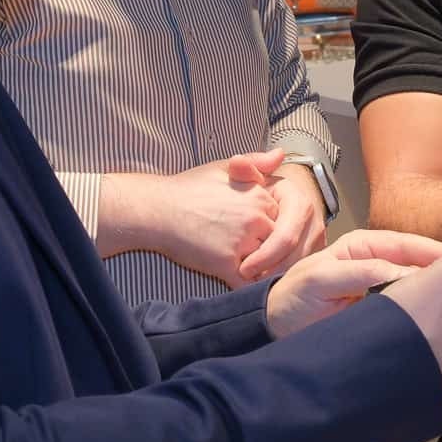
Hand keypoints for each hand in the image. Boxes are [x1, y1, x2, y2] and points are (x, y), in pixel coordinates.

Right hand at [119, 151, 284, 287]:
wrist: (157, 209)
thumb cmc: (188, 188)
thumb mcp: (223, 168)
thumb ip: (256, 163)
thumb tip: (281, 155)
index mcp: (260, 196)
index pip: (284, 221)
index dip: (271, 230)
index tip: (259, 235)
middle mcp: (255, 218)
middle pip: (279, 244)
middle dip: (269, 251)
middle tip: (255, 256)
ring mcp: (242, 241)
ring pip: (267, 264)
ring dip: (261, 269)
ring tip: (246, 268)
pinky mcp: (225, 264)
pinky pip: (248, 283)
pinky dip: (247, 285)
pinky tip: (236, 279)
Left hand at [243, 163, 329, 280]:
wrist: (277, 198)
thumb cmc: (257, 190)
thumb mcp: (248, 175)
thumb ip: (245, 169)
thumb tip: (245, 160)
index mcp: (298, 202)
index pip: (285, 236)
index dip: (263, 256)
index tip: (241, 267)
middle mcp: (313, 222)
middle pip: (294, 257)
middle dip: (269, 272)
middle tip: (245, 282)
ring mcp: (317, 239)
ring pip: (300, 268)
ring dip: (276, 279)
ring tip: (252, 286)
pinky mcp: (315, 254)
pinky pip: (302, 273)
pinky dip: (283, 281)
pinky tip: (264, 285)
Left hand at [266, 229, 441, 337]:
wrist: (276, 330)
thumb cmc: (293, 298)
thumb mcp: (321, 280)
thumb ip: (359, 275)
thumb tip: (404, 276)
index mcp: (365, 247)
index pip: (409, 245)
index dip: (436, 253)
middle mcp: (379, 265)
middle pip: (423, 266)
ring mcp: (385, 292)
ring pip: (422, 291)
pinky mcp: (387, 318)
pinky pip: (413, 314)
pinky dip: (429, 319)